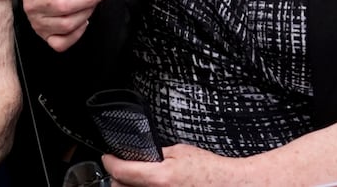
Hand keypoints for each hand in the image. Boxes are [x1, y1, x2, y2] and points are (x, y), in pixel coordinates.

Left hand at [104, 144, 237, 186]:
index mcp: (160, 178)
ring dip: (128, 186)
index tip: (109, 157)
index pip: (122, 172)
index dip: (111, 161)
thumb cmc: (209, 170)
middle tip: (121, 167)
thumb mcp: (180, 152)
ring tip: (134, 178)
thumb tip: (140, 155)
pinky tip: (148, 186)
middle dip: (118, 177)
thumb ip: (157, 155)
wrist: (227, 185)